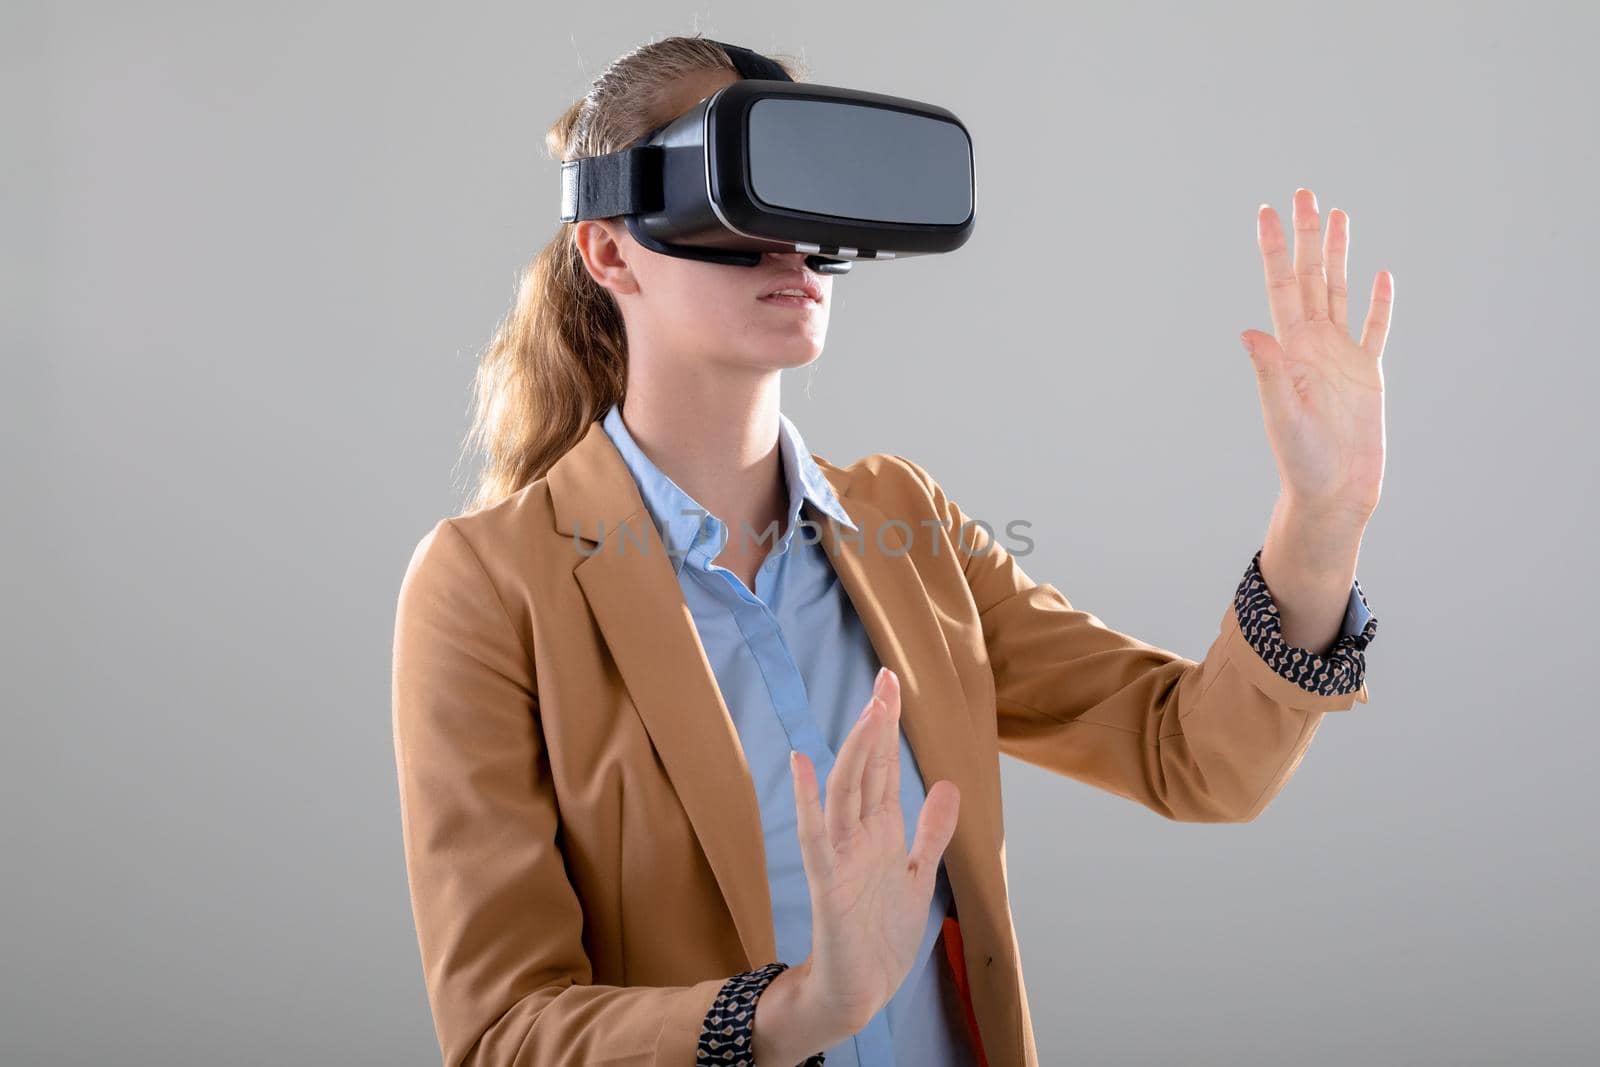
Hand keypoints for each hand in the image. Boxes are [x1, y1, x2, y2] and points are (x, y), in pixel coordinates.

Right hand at [787, 667, 960, 1033]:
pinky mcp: (826, 882)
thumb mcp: (919, 874)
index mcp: (880, 830)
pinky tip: (804, 764)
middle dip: (877, 724)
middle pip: (866, 768)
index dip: (889, 725)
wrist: (859, 990)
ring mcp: (840, 855)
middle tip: (884, 678)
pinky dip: (808, 800)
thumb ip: (931, 831)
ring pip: (846, 791)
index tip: (891, 682)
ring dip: (856, 751)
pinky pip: (815, 836)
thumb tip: (949, 785)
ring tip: (868, 711)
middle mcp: (858, 834)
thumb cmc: (881, 934)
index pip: (884, 766)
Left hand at [1241, 188, 1391, 524]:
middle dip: (1307, 235)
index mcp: (1289, 350)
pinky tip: (1381, 275)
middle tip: (1305, 192)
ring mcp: (1341, 356)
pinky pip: (1375, 329)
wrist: (1334, 492)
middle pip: (1309, 277)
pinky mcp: (1368, 374)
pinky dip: (1379, 302)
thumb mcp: (1283, 414)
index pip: (1280, 286)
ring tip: (1338, 215)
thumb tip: (1250, 331)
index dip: (1274, 248)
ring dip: (1338, 254)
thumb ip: (1269, 372)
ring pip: (1339, 291)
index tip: (1267, 211)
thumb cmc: (1302, 461)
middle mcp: (1312, 345)